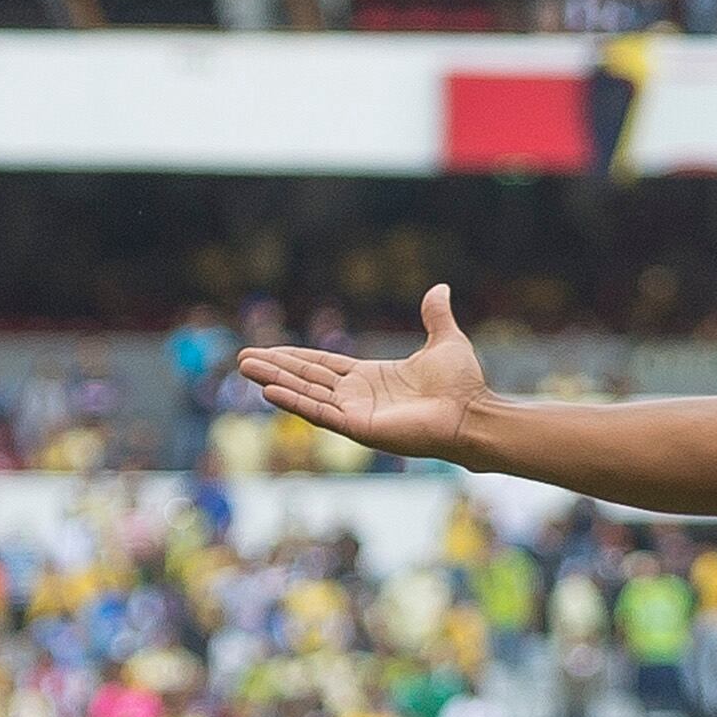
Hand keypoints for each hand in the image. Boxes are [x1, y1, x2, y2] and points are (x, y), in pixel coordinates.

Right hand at [236, 285, 492, 464]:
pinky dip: (295, 402)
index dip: (296, 358)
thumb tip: (440, 288)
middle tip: (242, 358)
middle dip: (275, 368)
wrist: (474, 412)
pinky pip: (321, 413)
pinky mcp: (360, 428)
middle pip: (308, 378)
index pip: (324, 366)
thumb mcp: (445, 341)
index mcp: (371, 378)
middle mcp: (359, 396)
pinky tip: (270, 391)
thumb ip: (435, 316)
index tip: (269, 351)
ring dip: (276, 381)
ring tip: (245, 369)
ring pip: (307, 394)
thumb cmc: (463, 385)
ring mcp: (357, 413)